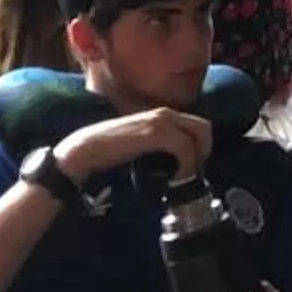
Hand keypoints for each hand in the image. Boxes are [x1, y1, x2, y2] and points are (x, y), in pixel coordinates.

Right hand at [51, 106, 211, 186]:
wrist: (87, 150)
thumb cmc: (110, 150)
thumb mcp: (141, 143)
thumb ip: (158, 145)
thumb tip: (175, 162)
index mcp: (162, 115)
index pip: (196, 126)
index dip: (200, 146)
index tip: (192, 167)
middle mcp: (165, 114)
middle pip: (204, 128)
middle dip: (203, 151)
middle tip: (193, 172)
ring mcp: (161, 121)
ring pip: (199, 135)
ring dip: (196, 159)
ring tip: (184, 177)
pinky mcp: (155, 133)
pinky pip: (185, 147)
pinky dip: (187, 164)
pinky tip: (177, 177)